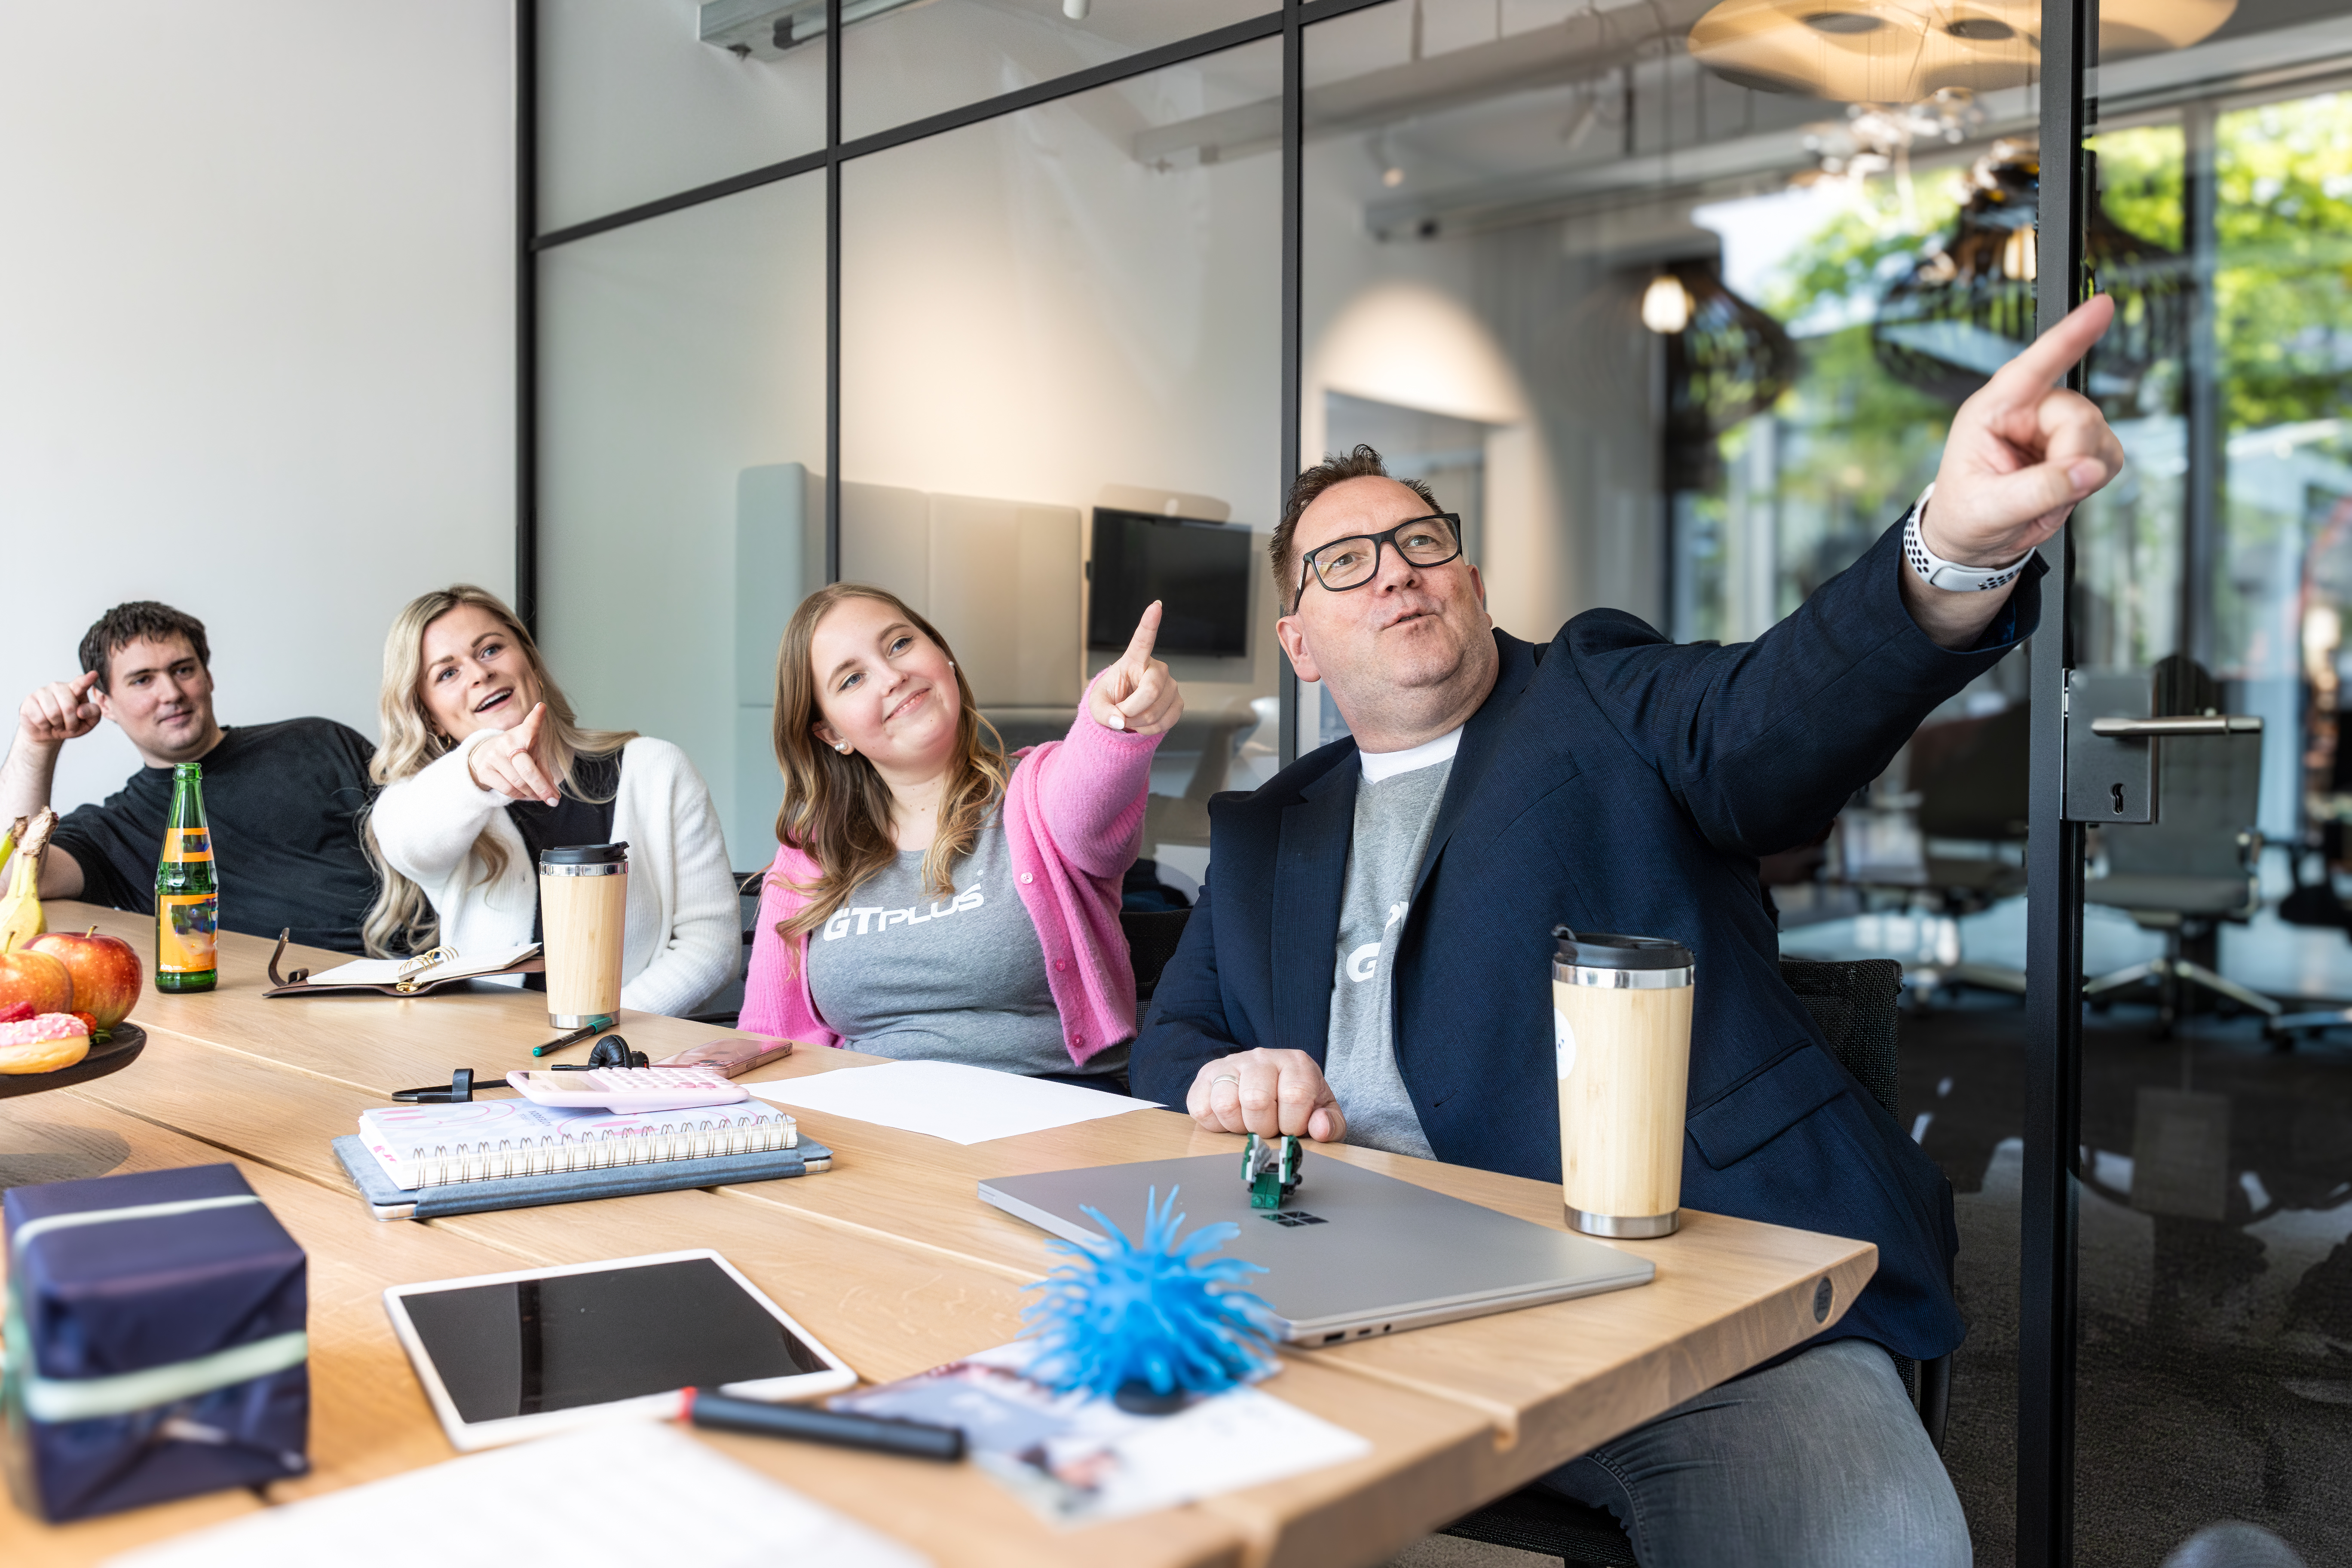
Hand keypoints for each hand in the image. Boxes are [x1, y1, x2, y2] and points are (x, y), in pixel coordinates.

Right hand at [18, 673, 101, 747]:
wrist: (48, 732)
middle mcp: (58, 687)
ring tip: (56, 724)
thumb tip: (80, 711)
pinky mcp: (29, 700)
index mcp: (76, 690)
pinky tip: (45, 724)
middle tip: (68, 725)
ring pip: (53, 713)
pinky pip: (40, 718)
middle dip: (71, 722)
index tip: (94, 674)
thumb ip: (93, 714)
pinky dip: (45, 726)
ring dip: (57, 725)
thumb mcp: (88, 722)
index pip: (81, 684)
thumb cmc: (70, 724)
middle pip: (68, 706)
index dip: (87, 680)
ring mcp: (42, 692)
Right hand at [465, 701, 560, 804]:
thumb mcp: (532, 755)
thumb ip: (545, 772)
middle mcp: (507, 742)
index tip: (541, 708)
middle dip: (542, 787)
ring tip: (539, 796)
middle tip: (553, 799)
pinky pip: (507, 789)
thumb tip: (555, 796)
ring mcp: (493, 756)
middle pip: (527, 770)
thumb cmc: (517, 753)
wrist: (484, 754)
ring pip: (518, 783)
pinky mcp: (484, 770)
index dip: (535, 717)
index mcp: (522, 734)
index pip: (529, 725)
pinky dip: (520, 797)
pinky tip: (526, 796)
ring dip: (532, 794)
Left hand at [1087, 601, 1183, 735]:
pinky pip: (1165, 722)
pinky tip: (1143, 722)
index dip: (1150, 623)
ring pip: (1156, 712)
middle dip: (1131, 711)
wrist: (1123, 712)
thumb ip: (1103, 713)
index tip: (1155, 606)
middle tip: (1120, 714)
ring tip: (1130, 717)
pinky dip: (1149, 729)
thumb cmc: (1111, 699)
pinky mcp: (1178, 702)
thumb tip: (1118, 721)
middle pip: (1150, 691)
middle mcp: (1157, 668)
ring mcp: (1171, 685)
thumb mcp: (1097, 704)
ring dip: (1137, 723)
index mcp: (1134, 660)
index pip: (1143, 639)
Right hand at [1187, 1048, 1347, 1141]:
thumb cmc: (1298, 1104)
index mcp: (1296, 1063)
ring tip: (1248, 1123)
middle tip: (1268, 1128)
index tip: (1291, 1127)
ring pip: (1225, 1103)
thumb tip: (1320, 1128)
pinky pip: (1201, 1108)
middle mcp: (1262, 1057)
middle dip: (1263, 1128)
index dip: (1292, 1123)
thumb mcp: (1322, 1113)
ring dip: (1237, 1126)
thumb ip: (1331, 1124)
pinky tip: (1230, 1119)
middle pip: (1256, 1100)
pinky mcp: (1207, 1076)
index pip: (1295, 1095)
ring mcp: (1232, 1063)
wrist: (1270, 1086)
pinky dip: (1214, 1123)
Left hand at [1924, 294, 2127, 567]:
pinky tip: (2064, 488)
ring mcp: (2055, 428)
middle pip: (2079, 415)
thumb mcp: (1988, 506)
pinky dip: (2093, 478)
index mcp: (1992, 411)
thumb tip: (2086, 471)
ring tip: (2045, 491)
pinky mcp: (2079, 449)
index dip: (2070, 334)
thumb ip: (2039, 489)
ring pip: (2099, 435)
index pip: (2034, 365)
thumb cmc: (1964, 512)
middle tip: (2044, 488)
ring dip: (2081, 470)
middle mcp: (2028, 411)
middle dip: (2070, 456)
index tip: (2102, 306)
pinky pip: (2109, 456)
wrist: (1972, 539)